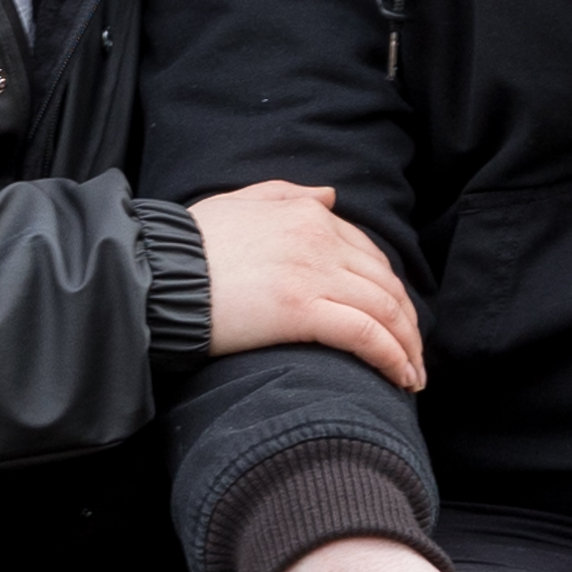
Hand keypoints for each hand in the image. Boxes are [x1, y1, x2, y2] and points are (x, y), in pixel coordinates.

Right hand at [198, 180, 423, 390]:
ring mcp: (313, 274)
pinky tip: (400, 378)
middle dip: (407, 324)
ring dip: (407, 347)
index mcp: (307, 213)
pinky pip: (366, 334)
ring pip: (385, 310)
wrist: (158, 273)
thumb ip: (287, 193)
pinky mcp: (302, 310)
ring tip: (412, 377)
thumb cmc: (190, 244)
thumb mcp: (239, 202)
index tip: (396, 321)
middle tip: (414, 356)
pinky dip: (392, 357)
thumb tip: (331, 196)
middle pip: (386, 285)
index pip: (369, 255)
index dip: (389, 291)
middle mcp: (320, 238)